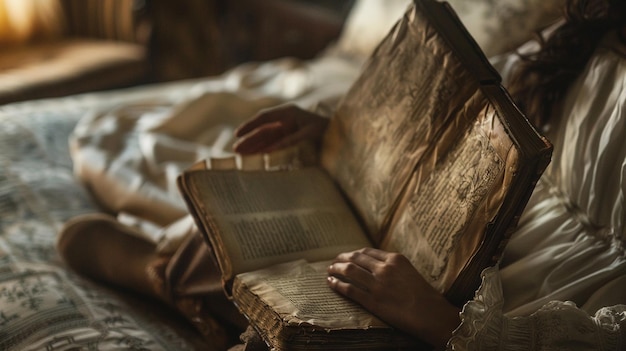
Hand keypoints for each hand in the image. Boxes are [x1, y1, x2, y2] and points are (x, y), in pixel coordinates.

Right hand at [233, 104, 328, 153]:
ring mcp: (290, 131)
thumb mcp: (310, 135)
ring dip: (255, 147)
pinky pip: (275, 146)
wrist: (346, 138)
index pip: (264, 117)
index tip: (238, 134)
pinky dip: (266, 152)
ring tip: (242, 156)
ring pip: (268, 139)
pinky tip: (257, 159)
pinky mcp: (293, 141)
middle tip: (236, 150)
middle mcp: (287, 120)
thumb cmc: (329, 132)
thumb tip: (269, 151)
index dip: (250, 126)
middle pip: (264, 130)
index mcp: (290, 113)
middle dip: (250, 140)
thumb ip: (289, 142)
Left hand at [327, 248, 460, 349]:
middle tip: (334, 261)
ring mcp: (377, 284)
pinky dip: (337, 284)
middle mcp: (384, 268)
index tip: (347, 256)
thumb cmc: (426, 297)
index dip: (354, 253)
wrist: (432, 315)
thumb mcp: (411, 273)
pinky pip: (349, 289)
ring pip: (349, 270)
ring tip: (329, 270)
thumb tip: (378, 268)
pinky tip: (331, 283)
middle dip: (342, 258)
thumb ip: (394, 268)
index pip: (367, 251)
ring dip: (336, 269)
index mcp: (395, 259)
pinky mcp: (372, 301)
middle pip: (356, 258)